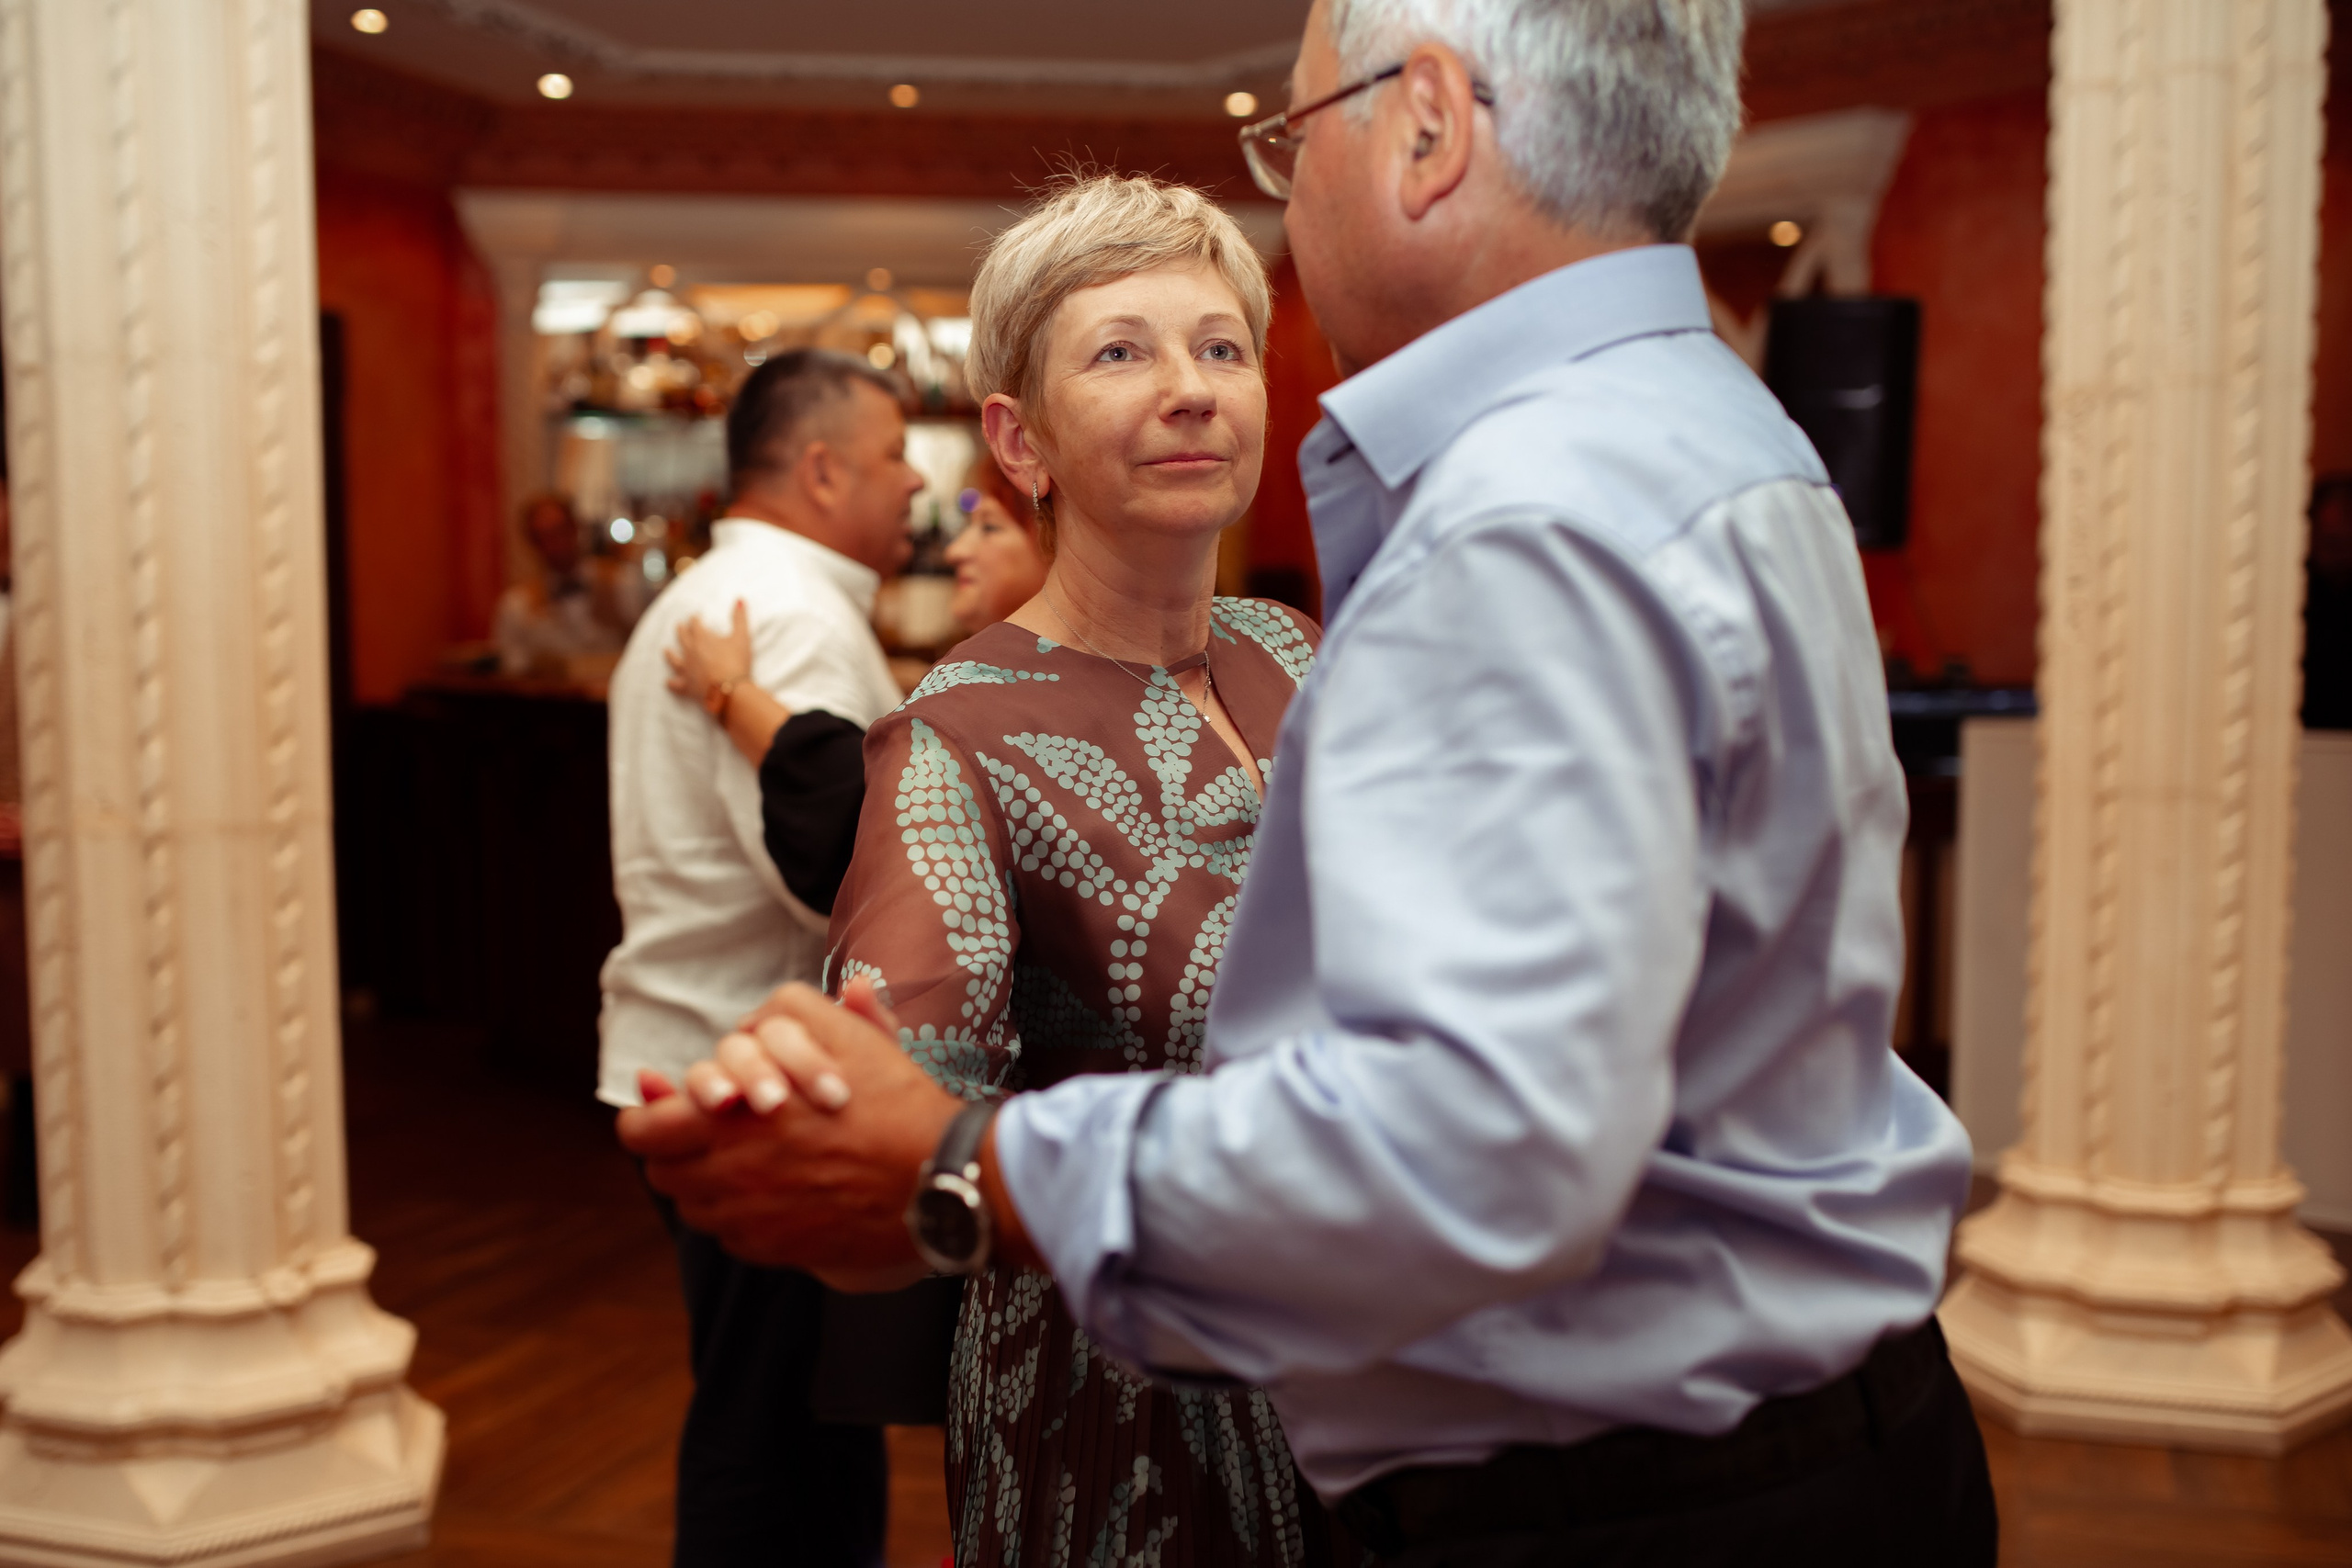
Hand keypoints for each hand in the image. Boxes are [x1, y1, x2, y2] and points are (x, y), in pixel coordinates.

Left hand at [617, 983, 964, 1272]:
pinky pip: (733, 1237)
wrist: (939, 1178)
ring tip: (746, 1163)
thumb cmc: (894, 1106)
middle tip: (708, 1133)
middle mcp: (728, 1176)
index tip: (664, 1108)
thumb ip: (791, 1022)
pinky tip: (776, 1195)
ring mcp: (750, 1220)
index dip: (646, 1116)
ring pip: (694, 1208)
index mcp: (729, 1121)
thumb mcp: (844, 1040)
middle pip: (661, 1173)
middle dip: (675, 1150)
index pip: (641, 1131)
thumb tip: (754, 1017)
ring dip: (706, 1185)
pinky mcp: (777, 1250)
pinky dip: (741, 1218)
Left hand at [664, 597, 754, 705]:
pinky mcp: (687, 686)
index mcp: (702, 638)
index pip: (695, 624)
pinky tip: (667, 682)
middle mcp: (690, 651)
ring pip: (674, 660)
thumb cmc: (736, 662)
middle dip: (681, 631)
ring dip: (669, 655)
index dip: (695, 619)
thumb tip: (740, 600)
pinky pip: (676, 684)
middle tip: (679, 626)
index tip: (695, 616)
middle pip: (683, 638)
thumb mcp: (742, 637)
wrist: (728, 690)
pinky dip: (671, 683)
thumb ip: (740, 618)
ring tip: (665, 650)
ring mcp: (687, 669)